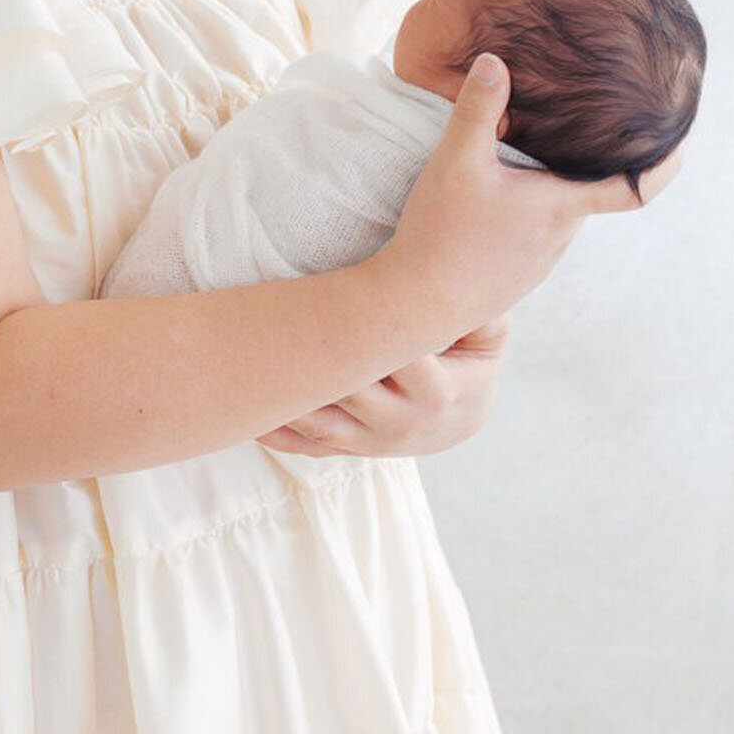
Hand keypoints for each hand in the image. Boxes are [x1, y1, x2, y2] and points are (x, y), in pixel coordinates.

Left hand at [256, 315, 509, 458]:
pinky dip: (275, 432)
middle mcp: (401, 425)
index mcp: (438, 393)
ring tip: (251, 365)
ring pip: (320, 425)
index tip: (346, 300)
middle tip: (277, 321)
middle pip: (351, 391)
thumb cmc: (472, 358)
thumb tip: (476, 283)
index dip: (378, 332)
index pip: (404, 361)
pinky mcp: (350, 449)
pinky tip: (245, 412)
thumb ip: (481, 306)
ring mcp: (371, 443)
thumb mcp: (488, 330)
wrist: (465, 417)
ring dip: (286, 399)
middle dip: (320, 362)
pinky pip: (306, 446)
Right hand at [375, 53, 685, 354]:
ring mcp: (538, 262)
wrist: (414, 305)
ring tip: (526, 160)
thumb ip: (477, 110)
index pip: (635, 190)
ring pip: (556, 214)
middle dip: (585, 165)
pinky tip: (493, 204)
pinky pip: (532, 237)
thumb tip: (494, 61)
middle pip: (588, 193)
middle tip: (576, 128)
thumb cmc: (441, 233)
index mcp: (561, 206)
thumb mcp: (456, 161)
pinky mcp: (514, 277)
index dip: (663, 166)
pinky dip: (526, 214)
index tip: (677, 143)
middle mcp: (560, 237)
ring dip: (549, 190)